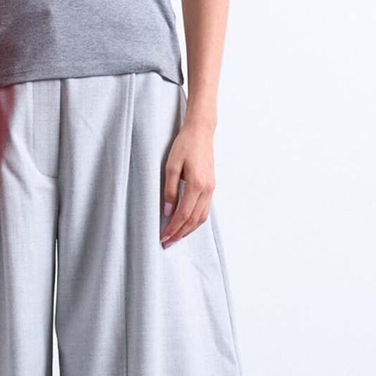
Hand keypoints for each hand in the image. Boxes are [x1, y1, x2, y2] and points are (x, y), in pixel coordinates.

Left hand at [161, 118, 214, 245]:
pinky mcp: (211, 186)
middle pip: (194, 219)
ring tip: (177, 237)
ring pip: (202, 217)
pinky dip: (196, 220)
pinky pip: (205, 209)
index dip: (173, 228)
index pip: (184, 214)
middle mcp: (207, 189)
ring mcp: (211, 188)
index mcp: (197, 184)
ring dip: (189, 230)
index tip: (164, 237)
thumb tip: (168, 211)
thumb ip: (170, 190)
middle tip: (168, 243)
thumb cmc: (184, 145)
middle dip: (180, 234)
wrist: (201, 132)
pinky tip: (187, 224)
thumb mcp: (171, 166)